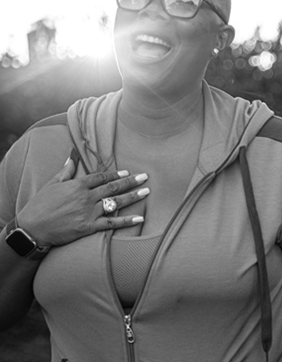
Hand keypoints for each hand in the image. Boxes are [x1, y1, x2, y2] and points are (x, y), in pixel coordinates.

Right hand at [15, 158, 148, 247]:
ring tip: (147, 192)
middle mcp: (86, 197)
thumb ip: (66, 171)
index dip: (116, 174)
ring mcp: (88, 212)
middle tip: (145, 177)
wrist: (32, 227)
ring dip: (133, 197)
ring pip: (115, 202)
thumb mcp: (51, 184)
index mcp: (77, 185)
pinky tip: (139, 218)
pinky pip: (111, 223)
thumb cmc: (40, 205)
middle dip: (131, 181)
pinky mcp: (89, 226)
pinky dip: (126, 221)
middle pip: (113, 187)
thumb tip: (71, 156)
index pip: (101, 177)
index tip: (127, 171)